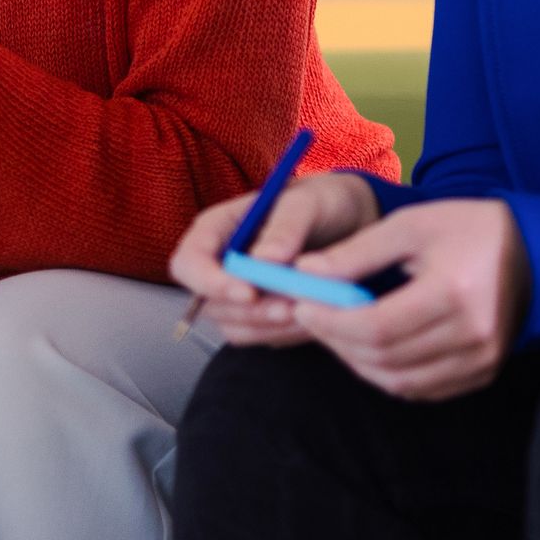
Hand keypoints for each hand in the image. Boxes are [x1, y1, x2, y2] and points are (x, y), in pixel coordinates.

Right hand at [171, 172, 379, 345]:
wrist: (351, 223)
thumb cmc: (323, 203)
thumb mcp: (309, 203)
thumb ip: (286, 227)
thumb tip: (264, 260)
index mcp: (217, 228)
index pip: (188, 263)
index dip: (210, 282)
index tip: (250, 292)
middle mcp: (220, 264)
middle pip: (209, 303)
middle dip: (251, 311)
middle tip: (292, 307)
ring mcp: (238, 293)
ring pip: (236, 326)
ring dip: (272, 326)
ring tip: (312, 309)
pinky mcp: (260, 316)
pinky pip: (263, 336)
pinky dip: (287, 333)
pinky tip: (315, 316)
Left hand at [293, 199, 531, 400]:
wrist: (535, 253)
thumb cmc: (467, 230)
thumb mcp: (410, 225)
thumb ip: (355, 252)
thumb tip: (304, 273)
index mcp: (455, 292)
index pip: (377, 325)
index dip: (331, 321)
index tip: (301, 304)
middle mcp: (473, 335)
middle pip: (385, 357)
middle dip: (336, 339)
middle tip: (310, 316)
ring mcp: (482, 360)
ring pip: (399, 380)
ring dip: (356, 360)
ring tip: (335, 329)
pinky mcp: (483, 373)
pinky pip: (421, 388)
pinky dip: (386, 373)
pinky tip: (368, 348)